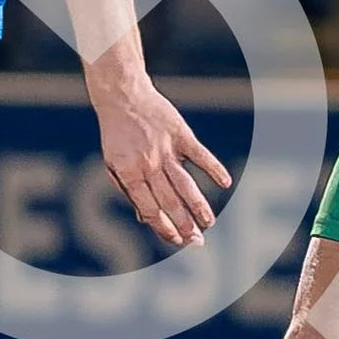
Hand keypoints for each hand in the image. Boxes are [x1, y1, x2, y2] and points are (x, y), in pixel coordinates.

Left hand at [88, 69, 231, 248]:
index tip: (178, 241)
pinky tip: (224, 183)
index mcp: (129, 174)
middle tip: (197, 241)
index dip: (164, 228)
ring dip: (198, 206)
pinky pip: (200, 155)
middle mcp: (148, 165)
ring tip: (209, 223)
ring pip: (185, 184)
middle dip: (184, 225)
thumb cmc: (117, 135)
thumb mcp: (114, 165)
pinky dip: (213, 168)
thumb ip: (130, 190)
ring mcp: (165, 150)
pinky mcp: (180, 134)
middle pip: (169, 201)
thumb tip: (144, 218)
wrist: (122, 96)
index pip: (149, 209)